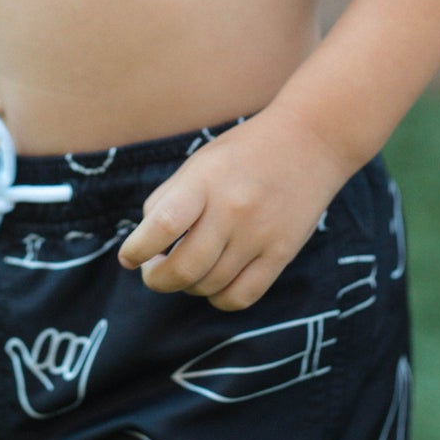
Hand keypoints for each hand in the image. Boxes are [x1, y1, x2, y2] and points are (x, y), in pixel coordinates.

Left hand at [117, 109, 349, 311]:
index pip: (161, 226)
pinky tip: (213, 281)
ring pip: (209, 286)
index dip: (137, 250)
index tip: (129, 257)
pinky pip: (240, 297)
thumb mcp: (198, 164)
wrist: (310, 142)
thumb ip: (167, 201)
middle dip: (157, 279)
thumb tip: (143, 247)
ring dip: (187, 286)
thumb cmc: (243, 153)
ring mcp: (259, 235)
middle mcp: (232, 210)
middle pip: (183, 269)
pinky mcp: (281, 253)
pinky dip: (218, 297)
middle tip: (154, 270)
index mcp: (204, 181)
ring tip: (186, 268)